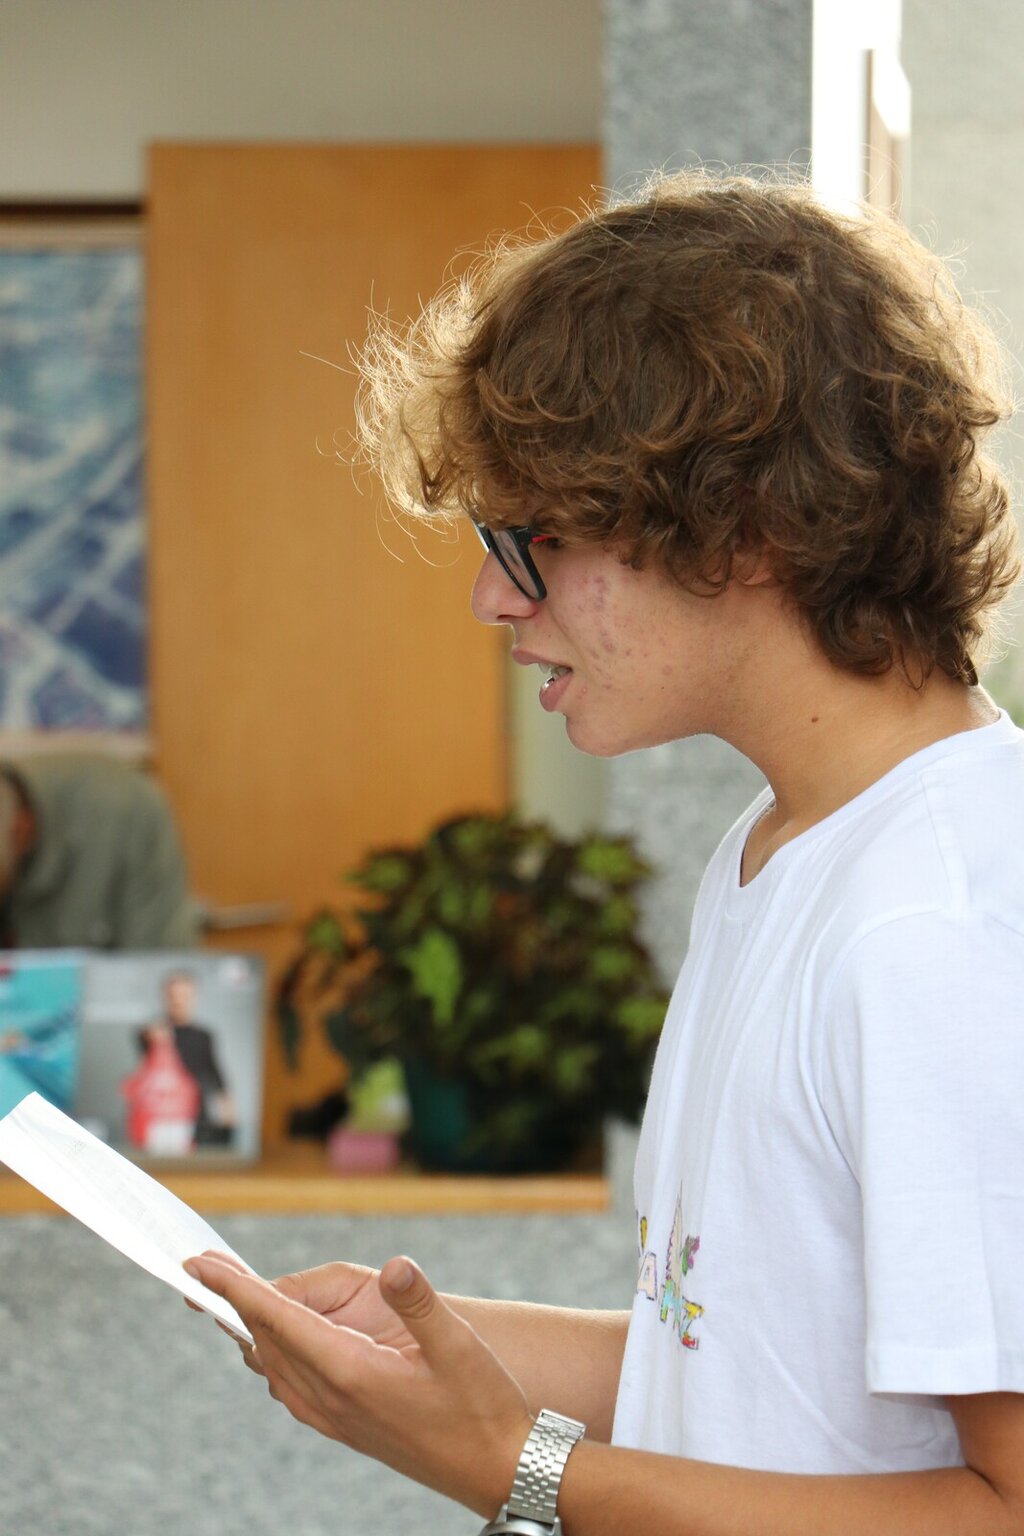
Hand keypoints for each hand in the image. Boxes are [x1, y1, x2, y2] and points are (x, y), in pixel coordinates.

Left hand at [185, 1250, 531, 1515]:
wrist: (498, 1469)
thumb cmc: (483, 1408)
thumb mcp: (459, 1347)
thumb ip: (421, 1303)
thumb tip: (394, 1265)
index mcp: (351, 1372)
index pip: (278, 1320)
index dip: (237, 1288)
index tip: (199, 1265)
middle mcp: (332, 1398)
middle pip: (266, 1341)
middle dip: (234, 1302)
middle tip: (202, 1269)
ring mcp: (336, 1417)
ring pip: (275, 1367)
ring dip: (252, 1329)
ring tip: (232, 1299)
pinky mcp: (347, 1425)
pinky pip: (292, 1387)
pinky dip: (274, 1355)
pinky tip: (280, 1346)